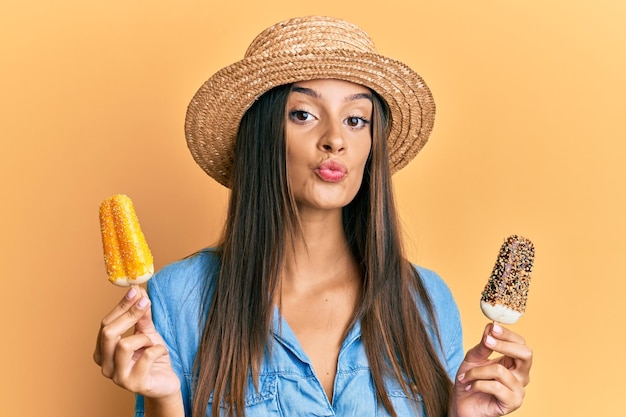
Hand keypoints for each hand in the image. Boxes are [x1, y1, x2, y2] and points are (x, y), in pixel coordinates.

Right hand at [93, 285, 180, 400]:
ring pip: (124, 345)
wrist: (165, 383)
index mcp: (103, 352)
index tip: (135, 290)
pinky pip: (146, 356)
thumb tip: (138, 292)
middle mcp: (105, 366)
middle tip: (145, 302)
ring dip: (144, 338)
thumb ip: (141, 316)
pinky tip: (161, 352)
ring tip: (152, 342)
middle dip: (128, 314)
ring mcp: (118, 377)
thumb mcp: (147, 332)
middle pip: (108, 333)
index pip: (105, 324)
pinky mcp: (135, 384)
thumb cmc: (153, 358)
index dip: (121, 306)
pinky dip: (158, 349)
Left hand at [449, 322, 531, 416]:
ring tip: (465, 376)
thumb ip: (483, 345)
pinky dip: (478, 384)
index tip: (493, 327)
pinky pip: (496, 387)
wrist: (461, 404)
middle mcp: (521, 375)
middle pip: (525, 354)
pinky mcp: (513, 403)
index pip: (520, 343)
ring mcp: (518, 389)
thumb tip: (490, 327)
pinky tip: (470, 386)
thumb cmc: (469, 380)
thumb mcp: (473, 359)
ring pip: (500, 371)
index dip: (508, 334)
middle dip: (505, 345)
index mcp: (513, 362)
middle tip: (486, 340)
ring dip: (477, 371)